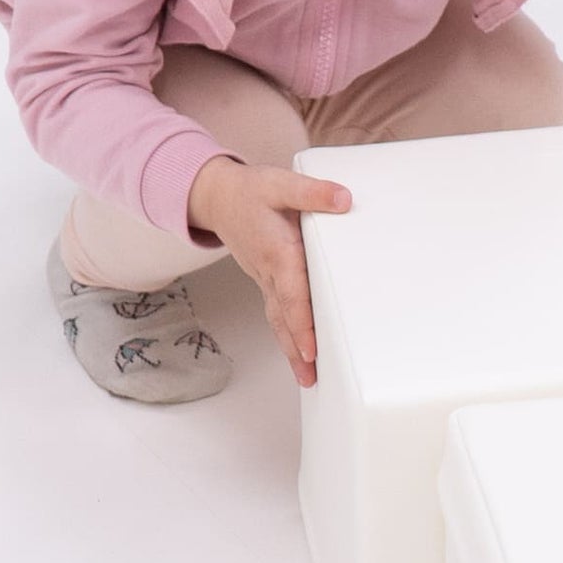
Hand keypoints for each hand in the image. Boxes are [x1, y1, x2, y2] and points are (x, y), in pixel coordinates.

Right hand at [188, 156, 352, 387]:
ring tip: (308, 378)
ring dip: (291, 351)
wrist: (218, 198)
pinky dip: (287, 337)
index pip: (292, 293)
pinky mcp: (266, 282)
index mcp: (278, 251)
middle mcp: (269, 272)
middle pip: (283, 318)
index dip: (301, 322)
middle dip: (296, 350)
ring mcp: (265, 280)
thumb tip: (343, 200)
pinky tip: (299, 354)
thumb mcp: (282, 184)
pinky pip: (277, 314)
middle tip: (311, 378)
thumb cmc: (251, 192)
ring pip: (278, 321)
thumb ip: (313, 192)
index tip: (311, 348)